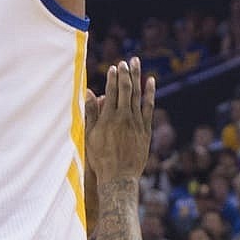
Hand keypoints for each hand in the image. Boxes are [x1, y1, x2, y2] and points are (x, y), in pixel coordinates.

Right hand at [84, 57, 155, 182]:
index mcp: (108, 118)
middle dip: (125, 73)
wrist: (119, 178)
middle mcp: (123, 117)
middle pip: (126, 89)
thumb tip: (89, 92)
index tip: (113, 67)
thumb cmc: (100, 158)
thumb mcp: (90, 135)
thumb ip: (91, 112)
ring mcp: (136, 122)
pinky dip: (150, 93)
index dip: (113, 78)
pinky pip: (149, 106)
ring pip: (137, 94)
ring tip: (136, 63)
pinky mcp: (146, 129)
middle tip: (125, 62)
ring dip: (137, 77)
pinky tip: (150, 81)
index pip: (111, 91)